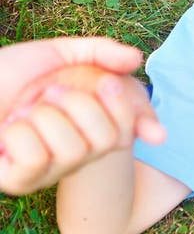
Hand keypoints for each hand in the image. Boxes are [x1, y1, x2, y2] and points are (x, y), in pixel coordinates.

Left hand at [0, 43, 165, 195]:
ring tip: (23, 111)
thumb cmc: (8, 74)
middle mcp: (77, 150)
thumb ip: (99, 52)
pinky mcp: (21, 181)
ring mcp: (50, 170)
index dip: (139, 116)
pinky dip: (20, 133)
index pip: (130, 128)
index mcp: (90, 121)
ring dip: (43, 116)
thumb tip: (136, 59)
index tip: (127, 96)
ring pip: (74, 149)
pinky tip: (8, 130)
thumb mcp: (57, 54)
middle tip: (50, 91)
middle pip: (110, 139)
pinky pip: (38, 157)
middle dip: (80, 104)